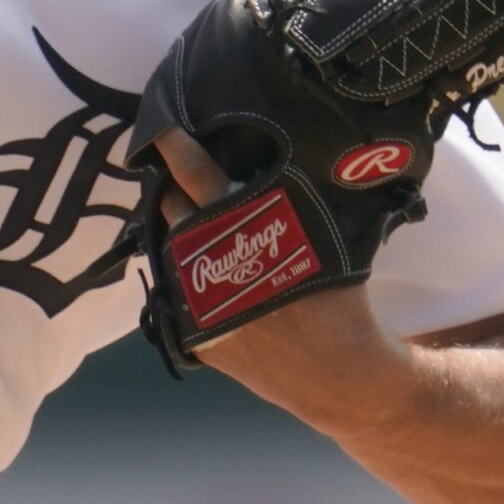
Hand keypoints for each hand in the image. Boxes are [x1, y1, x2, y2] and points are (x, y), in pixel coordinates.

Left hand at [145, 125, 410, 406]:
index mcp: (247, 231)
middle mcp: (214, 263)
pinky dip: (185, 275)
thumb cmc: (339, 300)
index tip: (163, 129)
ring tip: (183, 217)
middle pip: (174, 211)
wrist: (340, 373)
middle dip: (170, 188)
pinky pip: (176, 294)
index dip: (178, 149)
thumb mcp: (320, 237)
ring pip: (171, 251)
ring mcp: (200, 302)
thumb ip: (284, 204)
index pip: (200, 177)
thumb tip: (260, 163)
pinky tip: (199, 266)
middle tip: (171, 172)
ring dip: (175, 232)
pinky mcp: (197, 336)